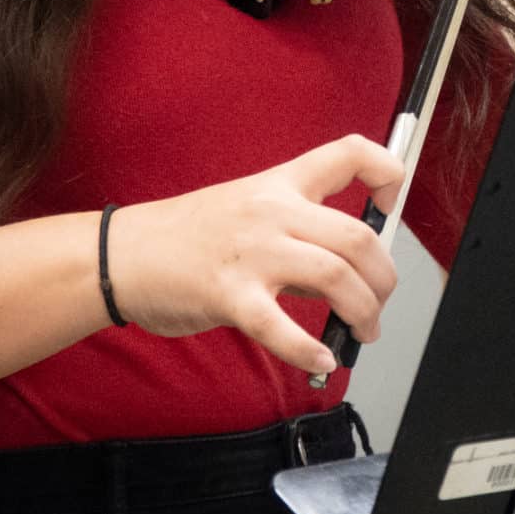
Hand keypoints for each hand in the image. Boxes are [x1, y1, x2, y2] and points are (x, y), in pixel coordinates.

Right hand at [105, 134, 402, 376]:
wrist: (122, 254)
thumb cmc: (185, 237)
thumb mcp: (247, 210)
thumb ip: (297, 230)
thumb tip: (346, 268)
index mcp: (278, 183)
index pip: (349, 153)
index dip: (387, 172)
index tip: (392, 202)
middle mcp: (271, 211)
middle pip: (356, 236)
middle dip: (384, 278)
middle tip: (380, 302)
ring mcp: (251, 253)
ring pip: (334, 276)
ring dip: (362, 312)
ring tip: (362, 332)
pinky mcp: (229, 295)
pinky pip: (280, 327)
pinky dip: (310, 351)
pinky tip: (321, 361)